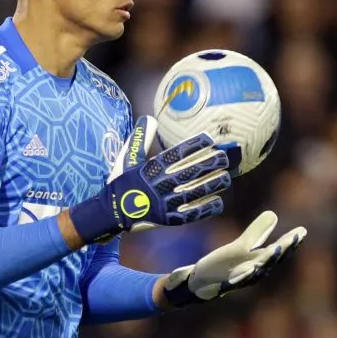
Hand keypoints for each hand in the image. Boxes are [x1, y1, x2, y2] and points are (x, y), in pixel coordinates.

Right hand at [68, 116, 230, 243]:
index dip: (194, 145)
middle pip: (189, 172)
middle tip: (224, 157)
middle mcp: (159, 185)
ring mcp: (164, 203)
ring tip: (226, 177)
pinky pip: (190, 214)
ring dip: (211, 185)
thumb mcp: (127, 159)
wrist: (111, 212)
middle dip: (209, 164)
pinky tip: (218, 203)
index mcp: (151, 168)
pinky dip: (205, 209)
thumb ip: (140, 139)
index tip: (209, 139)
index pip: (176, 154)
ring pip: (193, 193)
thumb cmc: (121, 183)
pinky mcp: (167, 219)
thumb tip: (147, 118)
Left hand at [163, 211, 305, 307]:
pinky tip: (250, 267)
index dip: (291, 243)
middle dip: (283, 250)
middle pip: (271, 261)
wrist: (201, 282)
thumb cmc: (225, 264)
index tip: (302, 231)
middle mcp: (254, 273)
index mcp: (260, 262)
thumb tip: (273, 214)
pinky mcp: (223, 284)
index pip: (279, 252)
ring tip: (275, 248)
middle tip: (294, 238)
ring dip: (267, 261)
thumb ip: (257, 232)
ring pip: (257, 271)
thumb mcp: (242, 246)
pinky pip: (235, 281)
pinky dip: (243, 275)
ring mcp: (239, 279)